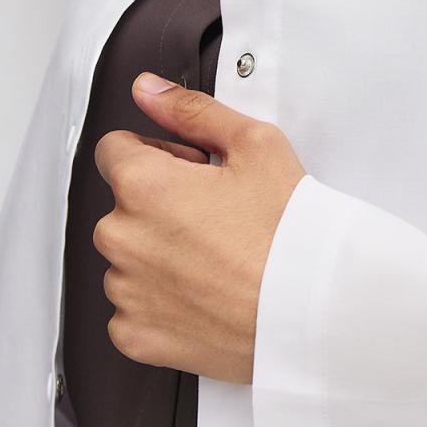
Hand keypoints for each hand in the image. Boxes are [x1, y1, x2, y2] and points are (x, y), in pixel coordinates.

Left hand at [92, 72, 307, 383]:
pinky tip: (203, 291)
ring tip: (214, 257)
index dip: (158, 152)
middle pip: (122, 205)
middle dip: (159, 204)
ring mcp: (125, 292)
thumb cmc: (287, 231)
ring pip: (128, 256)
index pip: (114, 149)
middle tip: (215, 215)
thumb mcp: (255, 144)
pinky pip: (132, 307)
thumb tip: (148, 90)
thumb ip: (191, 110)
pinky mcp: (134, 335)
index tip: (190, 170)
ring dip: (158, 252)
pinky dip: (160, 300)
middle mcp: (121, 238)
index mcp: (143, 186)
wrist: (312, 308)